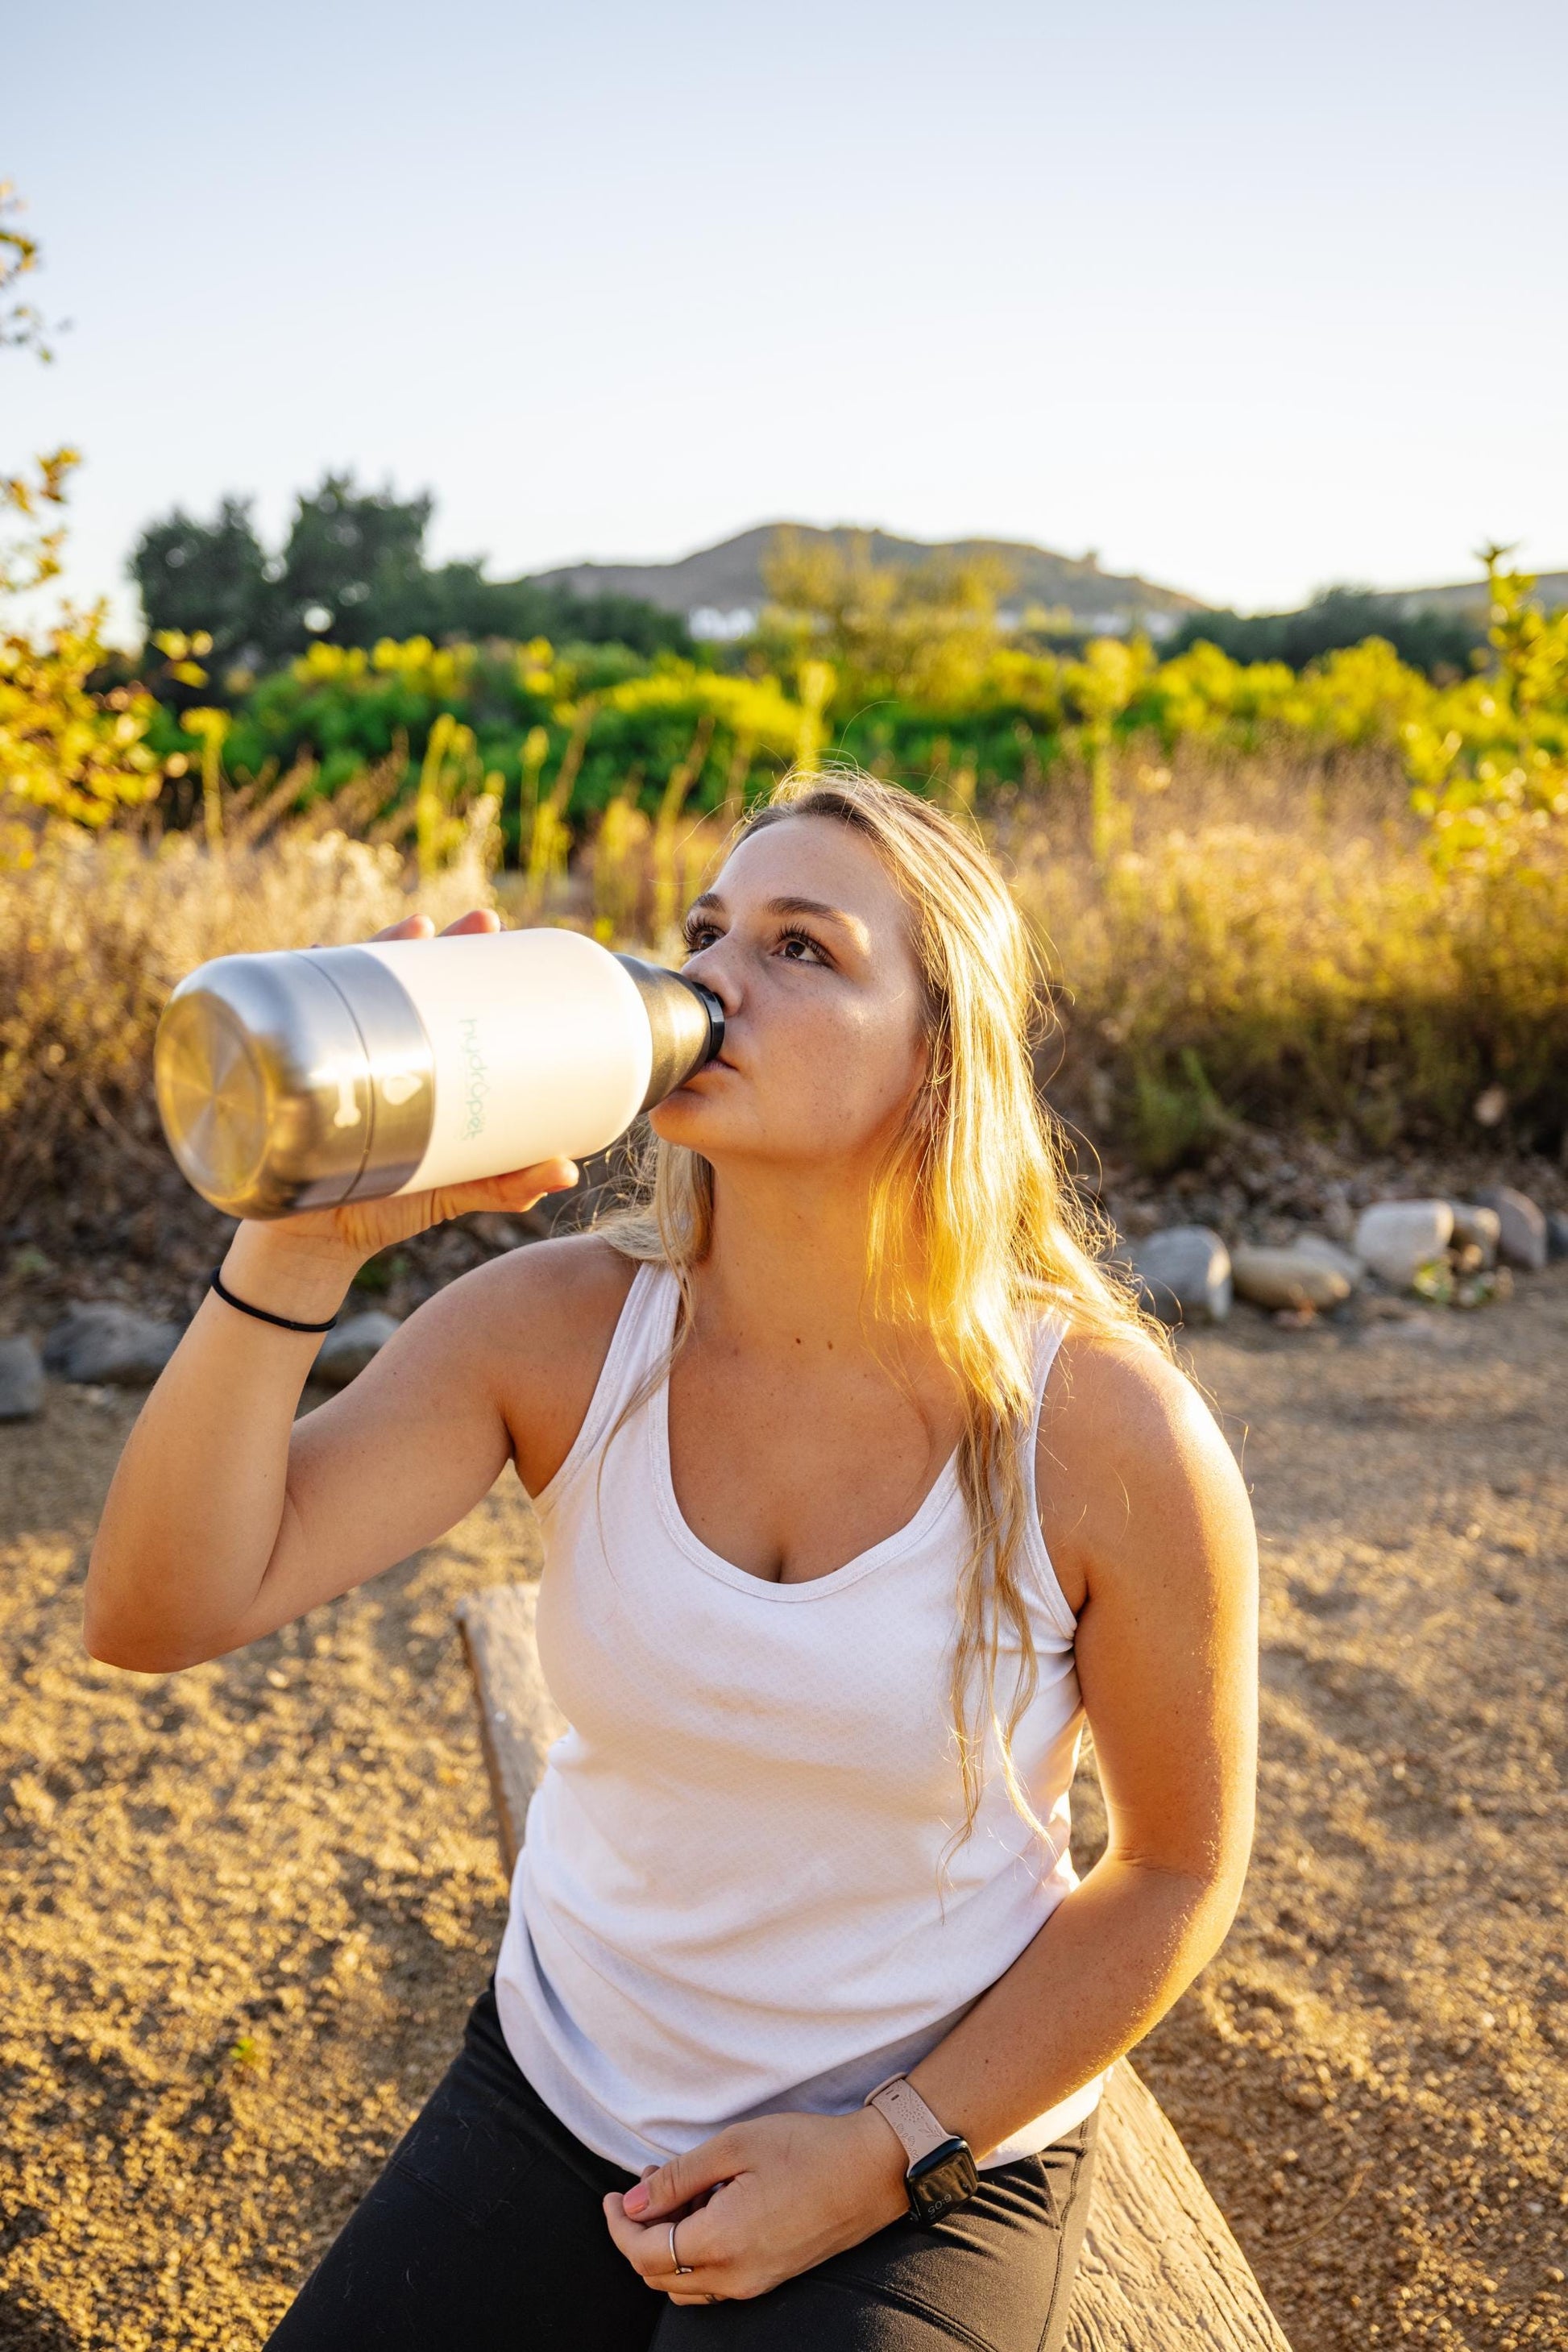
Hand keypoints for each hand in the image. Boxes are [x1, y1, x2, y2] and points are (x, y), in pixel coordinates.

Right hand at [226, 909, 579, 1294]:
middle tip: (472, 924)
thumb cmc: (390, 1206)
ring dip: (378, 948)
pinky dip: (299, 984)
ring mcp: (331, 1057)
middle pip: (402, 980)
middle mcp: (374, 1049)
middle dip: (435, 942)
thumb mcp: (456, 1190)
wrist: (317, 1244)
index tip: (496, 929)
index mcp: (418, 1065)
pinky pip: (289, 1021)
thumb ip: (508, 1184)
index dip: (466, 960)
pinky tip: (316, 958)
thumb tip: (569, 1173)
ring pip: (350, 986)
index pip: (441, 997)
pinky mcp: (292, 1075)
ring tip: (416, 929)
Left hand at [602, 2107, 908, 2305]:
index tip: (611, 2195)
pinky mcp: (769, 2278)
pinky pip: (712, 2282)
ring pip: (683, 2284)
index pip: (644, 2252)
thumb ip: (678, 2177)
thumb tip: (633, 2201)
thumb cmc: (807, 2149)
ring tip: (674, 2192)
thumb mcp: (735, 2146)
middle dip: (637, 2234)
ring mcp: (754, 2283)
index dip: (618, 2225)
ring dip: (664, 2245)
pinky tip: (706, 2210)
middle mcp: (734, 2276)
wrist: (872, 2171)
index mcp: (721, 2242)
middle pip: (657, 2275)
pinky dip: (692, 2253)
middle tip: (643, 2185)